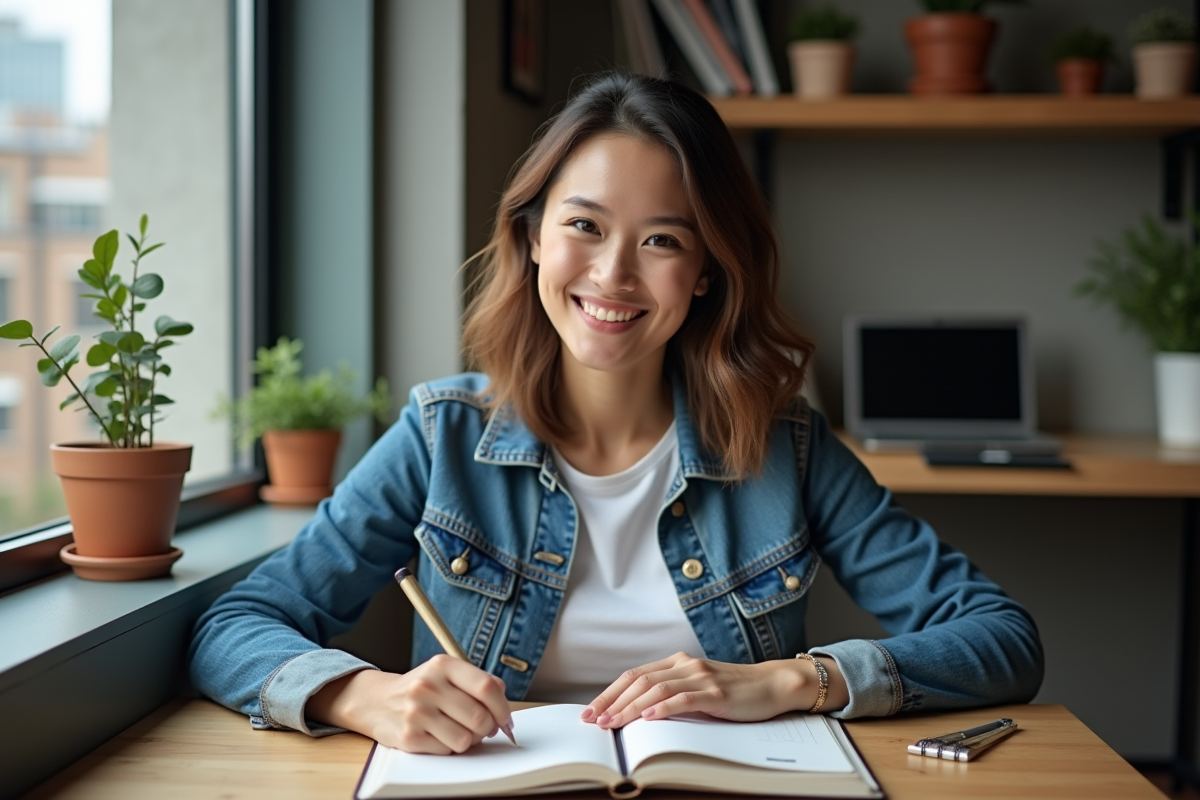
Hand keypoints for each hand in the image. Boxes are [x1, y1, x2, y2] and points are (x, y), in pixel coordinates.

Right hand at [307, 654, 512, 753]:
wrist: (377, 701)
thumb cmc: (422, 688)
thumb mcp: (447, 673)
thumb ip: (478, 681)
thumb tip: (504, 704)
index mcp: (443, 665)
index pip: (486, 687)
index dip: (502, 707)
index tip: (505, 718)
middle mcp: (428, 686)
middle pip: (479, 717)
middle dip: (488, 728)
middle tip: (484, 728)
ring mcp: (417, 712)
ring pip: (465, 739)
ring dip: (469, 740)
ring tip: (459, 730)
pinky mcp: (409, 737)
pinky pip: (447, 751)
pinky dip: (449, 747)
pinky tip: (440, 736)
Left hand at [580, 651, 844, 728]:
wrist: (773, 685)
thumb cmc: (735, 692)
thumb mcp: (699, 689)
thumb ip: (673, 694)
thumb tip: (638, 715)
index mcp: (677, 663)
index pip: (634, 676)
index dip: (609, 693)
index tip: (590, 711)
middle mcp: (685, 665)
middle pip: (638, 680)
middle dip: (612, 701)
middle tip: (593, 721)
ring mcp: (700, 677)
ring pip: (655, 689)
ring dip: (630, 707)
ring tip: (613, 723)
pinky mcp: (715, 692)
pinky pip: (684, 698)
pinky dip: (664, 707)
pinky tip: (649, 717)